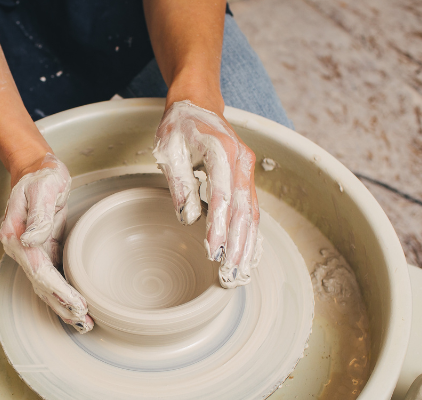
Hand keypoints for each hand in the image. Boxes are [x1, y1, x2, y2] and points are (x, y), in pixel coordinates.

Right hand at [0, 153, 93, 331]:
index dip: (58, 290)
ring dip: (62, 306)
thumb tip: (31, 241)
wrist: (36, 169)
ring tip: (83, 322)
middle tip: (85, 322)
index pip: (39, 271)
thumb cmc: (41, 177)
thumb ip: (38, 216)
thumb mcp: (43, 189)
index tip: (78, 303)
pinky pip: (52, 277)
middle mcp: (20, 249)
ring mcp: (30, 252)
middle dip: (62, 306)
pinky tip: (76, 305)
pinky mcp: (43, 251)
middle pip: (41, 285)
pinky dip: (63, 293)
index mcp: (16, 237)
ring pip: (46, 286)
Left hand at [153, 100, 261, 287]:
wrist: (199, 103)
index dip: (219, 226)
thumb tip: (187, 217)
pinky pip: (251, 209)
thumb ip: (179, 182)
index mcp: (222, 152)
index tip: (214, 251)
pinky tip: (248, 252)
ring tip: (240, 272)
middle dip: (238, 244)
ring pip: (251, 213)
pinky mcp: (245, 178)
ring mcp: (247, 170)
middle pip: (243, 210)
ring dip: (247, 244)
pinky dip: (250, 233)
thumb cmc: (180, 125)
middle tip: (231, 274)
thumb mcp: (169, 148)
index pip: (221, 196)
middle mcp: (242, 162)